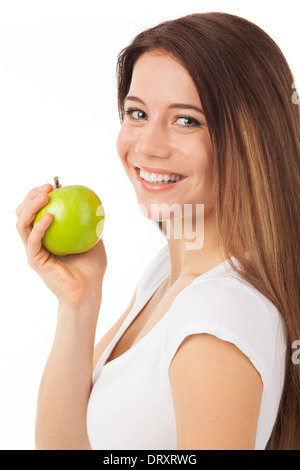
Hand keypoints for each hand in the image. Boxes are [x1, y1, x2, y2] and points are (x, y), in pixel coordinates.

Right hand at [15, 183, 106, 306]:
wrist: (88, 291)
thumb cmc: (92, 268)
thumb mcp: (95, 238)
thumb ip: (91, 221)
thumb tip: (94, 200)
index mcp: (48, 235)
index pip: (37, 210)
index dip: (40, 195)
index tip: (55, 184)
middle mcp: (37, 241)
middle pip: (23, 213)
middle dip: (30, 196)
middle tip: (47, 186)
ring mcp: (33, 251)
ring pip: (22, 223)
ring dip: (30, 206)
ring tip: (44, 195)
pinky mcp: (35, 261)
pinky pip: (33, 241)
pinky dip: (39, 227)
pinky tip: (49, 217)